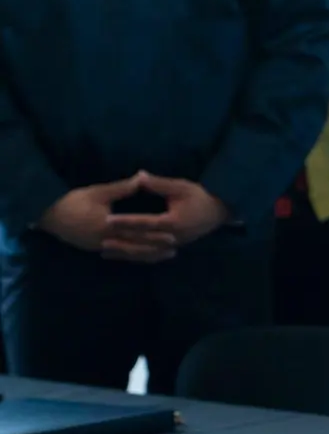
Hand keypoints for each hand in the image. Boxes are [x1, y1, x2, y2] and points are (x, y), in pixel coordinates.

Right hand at [36, 175, 170, 260]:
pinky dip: (133, 256)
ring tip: (165, 255)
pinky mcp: (94, 249)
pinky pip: (119, 255)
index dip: (155, 234)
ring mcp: (99, 247)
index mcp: (107, 225)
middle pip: (135, 246)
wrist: (48, 216)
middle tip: (175, 249)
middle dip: (155, 248)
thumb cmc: (73, 201)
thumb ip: (122, 188)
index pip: (136, 231)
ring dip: (147, 255)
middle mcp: (105, 240)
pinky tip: (144, 256)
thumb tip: (143, 177)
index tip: (172, 234)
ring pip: (128, 254)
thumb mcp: (98, 192)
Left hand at [104, 173, 230, 251]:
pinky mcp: (174, 247)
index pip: (144, 223)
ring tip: (105, 252)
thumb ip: (158, 184)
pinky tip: (123, 256)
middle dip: (121, 241)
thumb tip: (138, 175)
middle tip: (100, 240)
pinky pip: (152, 255)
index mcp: (173, 222)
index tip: (108, 220)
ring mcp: (173, 245)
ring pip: (145, 252)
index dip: (125, 221)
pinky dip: (136, 256)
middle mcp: (172, 237)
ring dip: (125, 253)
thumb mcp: (180, 187)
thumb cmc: (200, 196)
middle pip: (142, 242)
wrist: (220, 211)